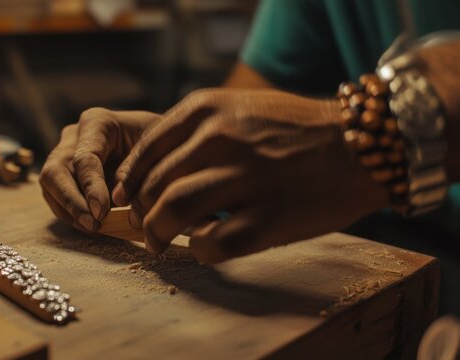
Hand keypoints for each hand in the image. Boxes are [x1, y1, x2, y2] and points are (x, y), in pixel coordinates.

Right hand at [40, 108, 159, 231]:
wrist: (158, 147)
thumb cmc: (160, 144)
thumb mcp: (156, 150)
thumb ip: (135, 169)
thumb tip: (118, 197)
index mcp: (97, 123)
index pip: (84, 158)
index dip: (91, 187)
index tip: (101, 211)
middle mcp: (74, 136)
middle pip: (56, 171)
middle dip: (72, 202)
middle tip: (93, 224)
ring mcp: (65, 155)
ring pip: (51, 185)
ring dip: (69, 211)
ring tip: (94, 228)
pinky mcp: (64, 176)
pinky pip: (56, 197)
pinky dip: (71, 214)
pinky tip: (92, 226)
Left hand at [112, 89, 388, 262]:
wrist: (363, 143)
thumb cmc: (298, 128)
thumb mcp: (242, 107)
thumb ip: (200, 128)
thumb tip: (157, 168)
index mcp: (211, 109)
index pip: (148, 148)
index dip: (129, 179)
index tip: (124, 197)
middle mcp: (222, 138)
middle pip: (155, 183)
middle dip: (140, 211)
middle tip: (143, 226)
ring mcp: (246, 178)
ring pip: (174, 210)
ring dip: (157, 233)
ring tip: (158, 244)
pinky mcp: (270, 217)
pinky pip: (214, 242)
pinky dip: (199, 249)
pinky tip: (203, 247)